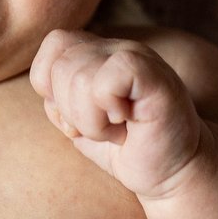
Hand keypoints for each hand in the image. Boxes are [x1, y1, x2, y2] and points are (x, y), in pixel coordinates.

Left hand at [29, 29, 206, 198]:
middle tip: (104, 127)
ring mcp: (137, 56)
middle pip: (60, 65)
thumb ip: (56, 97)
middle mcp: (117, 46)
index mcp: (98, 51)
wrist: (172, 173)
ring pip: (79, 77)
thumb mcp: (77, 121)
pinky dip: (105, 114)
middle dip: (71, 111)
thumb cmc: (125, 149)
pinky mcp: (153, 76)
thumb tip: (45, 86)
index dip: (51, 86)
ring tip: (117, 129)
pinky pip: (105, 82)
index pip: (53, 44)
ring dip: (91, 120)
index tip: (79, 116)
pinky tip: (126, 124)